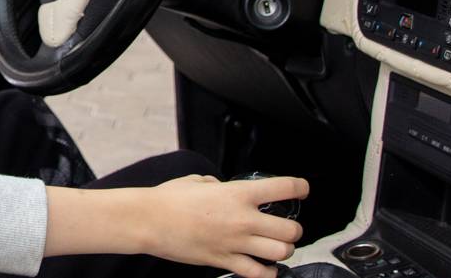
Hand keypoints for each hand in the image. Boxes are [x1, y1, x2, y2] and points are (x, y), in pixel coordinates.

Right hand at [138, 175, 307, 277]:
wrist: (149, 220)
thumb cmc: (169, 199)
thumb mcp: (198, 181)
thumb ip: (218, 184)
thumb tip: (222, 186)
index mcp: (238, 193)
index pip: (284, 188)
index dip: (300, 187)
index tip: (302, 189)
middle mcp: (242, 219)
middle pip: (291, 229)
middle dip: (293, 230)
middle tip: (286, 227)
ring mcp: (235, 242)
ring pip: (281, 252)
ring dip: (284, 251)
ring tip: (277, 248)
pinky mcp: (224, 261)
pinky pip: (258, 273)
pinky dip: (268, 273)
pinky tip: (266, 268)